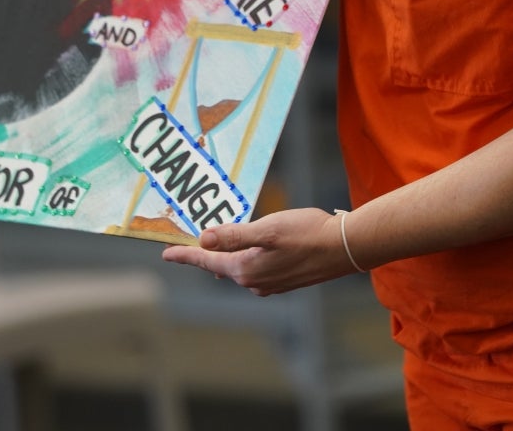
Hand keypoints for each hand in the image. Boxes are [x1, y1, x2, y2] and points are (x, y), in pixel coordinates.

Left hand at [161, 208, 361, 295]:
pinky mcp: (284, 279)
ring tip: (214, 243)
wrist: (346, 247)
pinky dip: (244, 258)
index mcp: (247, 270)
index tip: (166, 254)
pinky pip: (255, 269)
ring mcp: (271, 284)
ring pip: (239, 268)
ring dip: (225, 256)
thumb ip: (234, 236)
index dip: (185, 256)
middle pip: (221, 267)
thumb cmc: (308, 234)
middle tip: (186, 244)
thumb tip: (203, 239)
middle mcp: (255, 282)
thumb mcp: (267, 229)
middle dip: (203, 255)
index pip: (207, 262)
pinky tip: (248, 249)